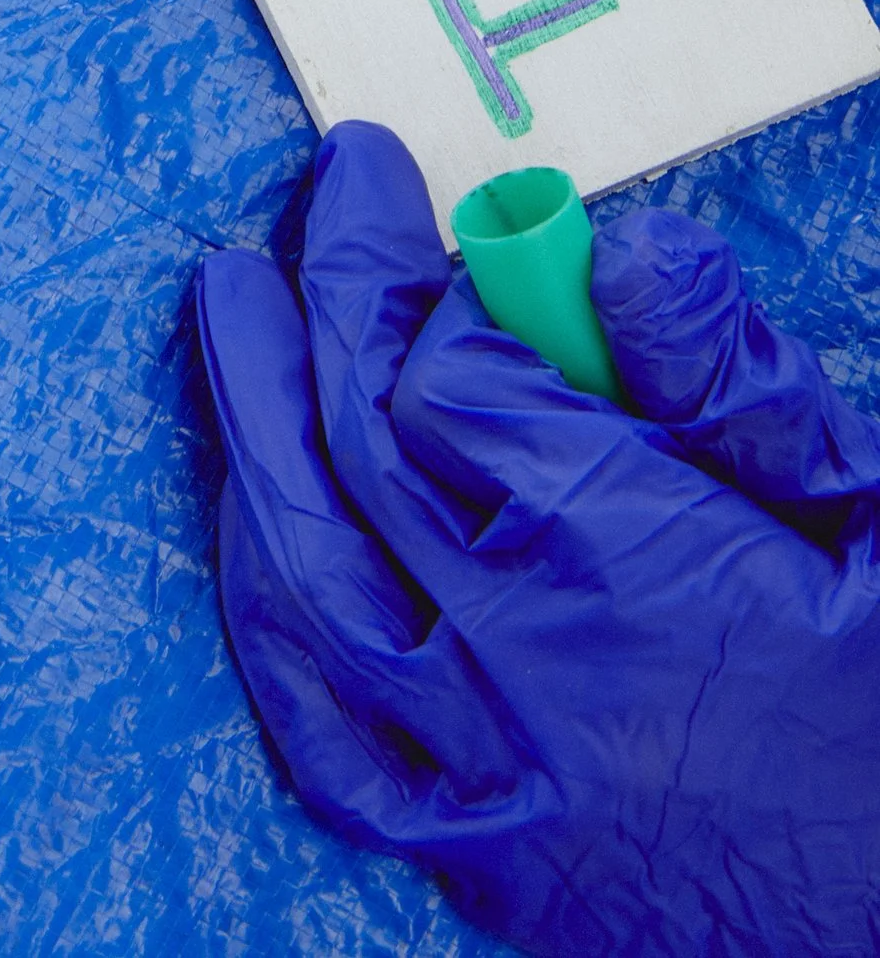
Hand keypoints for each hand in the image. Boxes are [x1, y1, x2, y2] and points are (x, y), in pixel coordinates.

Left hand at [196, 122, 879, 957]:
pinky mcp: (478, 858)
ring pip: (311, 576)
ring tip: (234, 304)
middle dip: (328, 297)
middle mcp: (526, 663)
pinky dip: (274, 621)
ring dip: (254, 426)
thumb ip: (736, 381)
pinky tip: (253, 532)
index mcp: (627, 559)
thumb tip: (621, 246)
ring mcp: (486, 772)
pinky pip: (326, 735)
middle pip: (359, 448)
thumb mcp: (869, 520)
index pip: (454, 381)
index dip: (446, 287)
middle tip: (324, 191)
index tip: (456, 230)